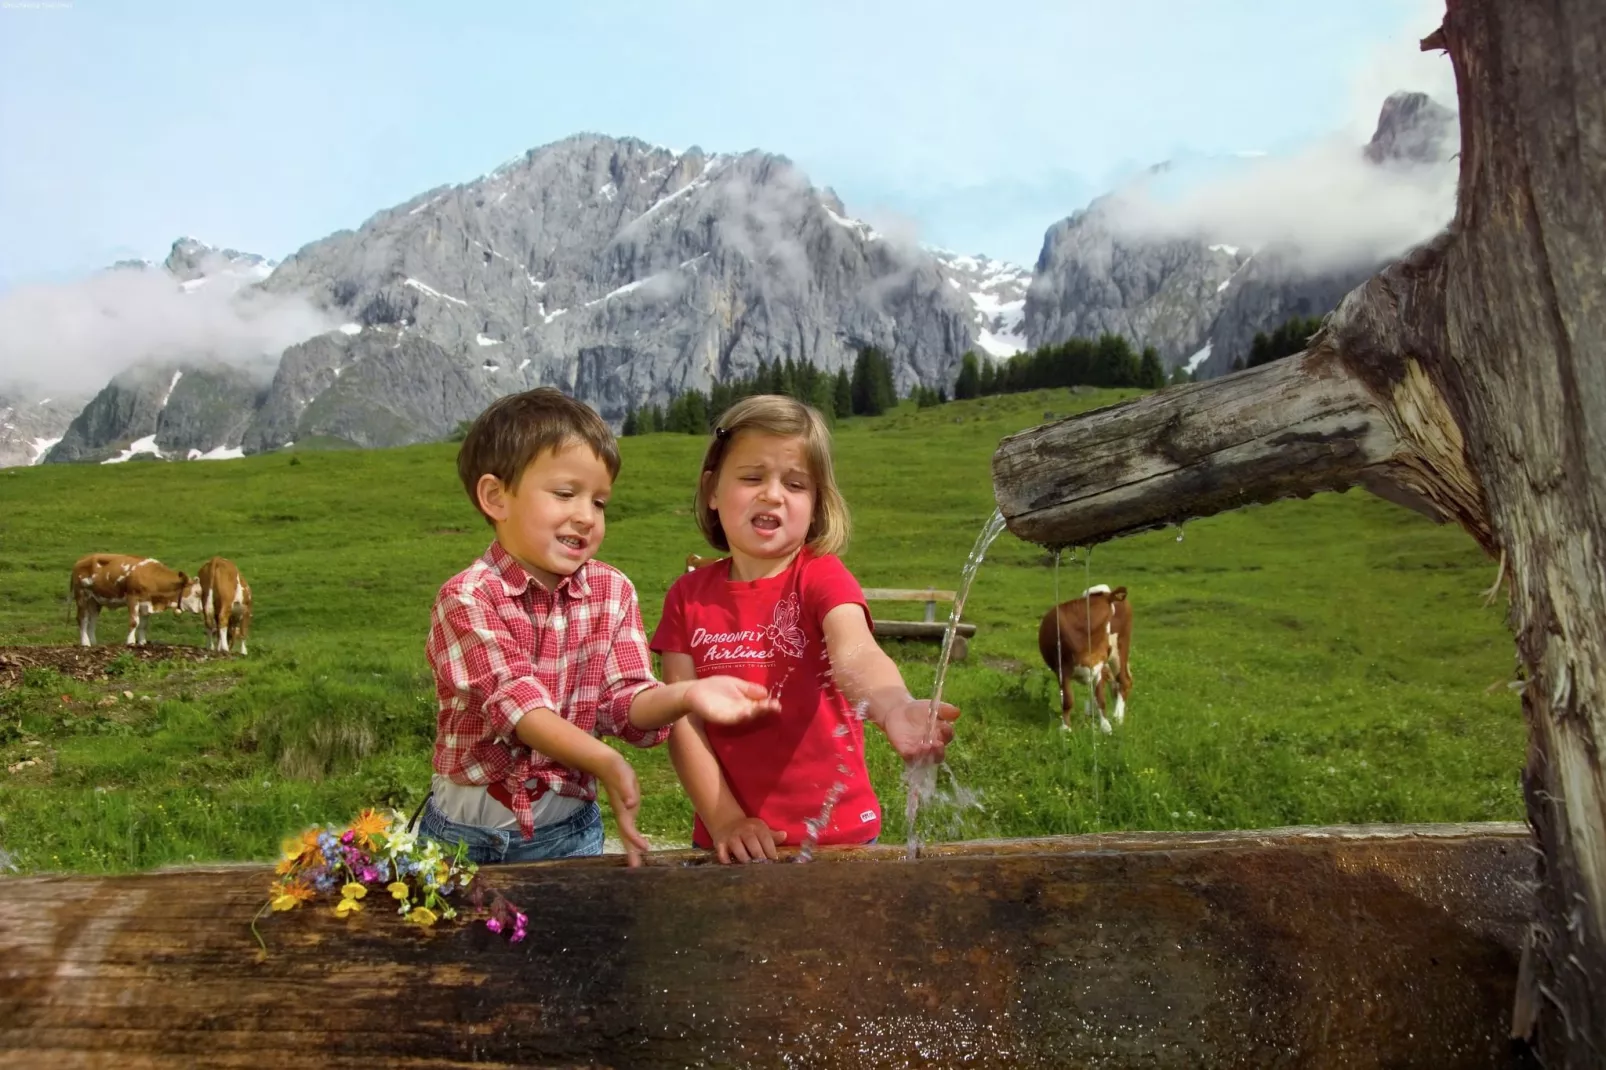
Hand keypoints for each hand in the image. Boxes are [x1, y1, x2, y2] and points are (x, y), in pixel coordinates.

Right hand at [596, 753, 650, 867]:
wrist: (607, 764)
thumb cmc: (616, 769)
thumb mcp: (623, 776)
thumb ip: (626, 790)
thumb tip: (631, 804)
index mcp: (623, 809)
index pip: (629, 828)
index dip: (635, 839)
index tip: (644, 849)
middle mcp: (623, 814)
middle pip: (626, 836)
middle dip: (631, 852)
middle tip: (635, 868)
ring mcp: (624, 812)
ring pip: (627, 834)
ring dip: (632, 848)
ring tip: (636, 863)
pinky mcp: (627, 809)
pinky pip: (630, 828)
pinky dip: (633, 838)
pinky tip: (637, 845)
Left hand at [684, 675, 780, 725]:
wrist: (694, 691)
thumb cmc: (715, 686)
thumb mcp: (735, 683)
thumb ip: (749, 688)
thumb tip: (766, 692)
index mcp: (746, 703)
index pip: (761, 705)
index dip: (769, 705)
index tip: (778, 703)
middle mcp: (741, 711)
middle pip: (756, 712)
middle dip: (766, 710)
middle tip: (776, 706)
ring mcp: (731, 716)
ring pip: (746, 717)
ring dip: (755, 714)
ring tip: (764, 708)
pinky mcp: (721, 718)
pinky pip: (732, 718)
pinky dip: (740, 716)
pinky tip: (747, 712)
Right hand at [709, 816, 786, 863]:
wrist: (726, 822)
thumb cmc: (748, 830)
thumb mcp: (760, 829)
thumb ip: (772, 836)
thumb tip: (785, 835)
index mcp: (756, 827)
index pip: (765, 838)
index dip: (770, 850)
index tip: (774, 862)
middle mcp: (744, 830)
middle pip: (752, 842)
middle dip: (758, 856)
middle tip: (763, 869)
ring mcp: (731, 837)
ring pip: (737, 848)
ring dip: (744, 859)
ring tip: (749, 870)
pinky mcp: (719, 843)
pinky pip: (722, 854)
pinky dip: (727, 861)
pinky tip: (733, 868)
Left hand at [878, 696, 959, 764]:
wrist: (898, 710)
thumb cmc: (919, 710)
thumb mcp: (933, 707)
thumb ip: (944, 710)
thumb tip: (957, 712)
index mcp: (941, 735)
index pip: (948, 737)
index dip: (947, 733)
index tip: (945, 728)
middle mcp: (932, 746)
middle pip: (939, 754)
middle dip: (939, 751)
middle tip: (938, 744)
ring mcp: (919, 751)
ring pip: (926, 759)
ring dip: (927, 755)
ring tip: (926, 747)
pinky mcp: (906, 752)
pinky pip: (910, 758)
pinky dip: (912, 756)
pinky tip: (913, 750)